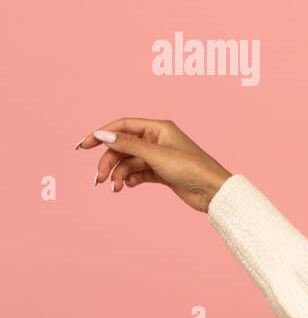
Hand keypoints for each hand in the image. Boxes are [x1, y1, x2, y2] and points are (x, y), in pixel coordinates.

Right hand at [74, 118, 233, 213]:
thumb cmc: (191, 168)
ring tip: (115, 188)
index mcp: (158, 128)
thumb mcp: (156, 155)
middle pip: (122, 146)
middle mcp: (157, 140)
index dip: (101, 134)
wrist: (213, 192)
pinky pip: (138, 173)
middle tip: (98, 178)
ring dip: (118, 174)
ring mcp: (159, 157)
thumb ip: (128, 145)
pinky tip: (128, 187)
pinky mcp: (162, 173)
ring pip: (129, 162)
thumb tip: (102, 134)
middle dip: (109, 161)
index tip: (83, 146)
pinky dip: (130, 179)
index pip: (122, 126)